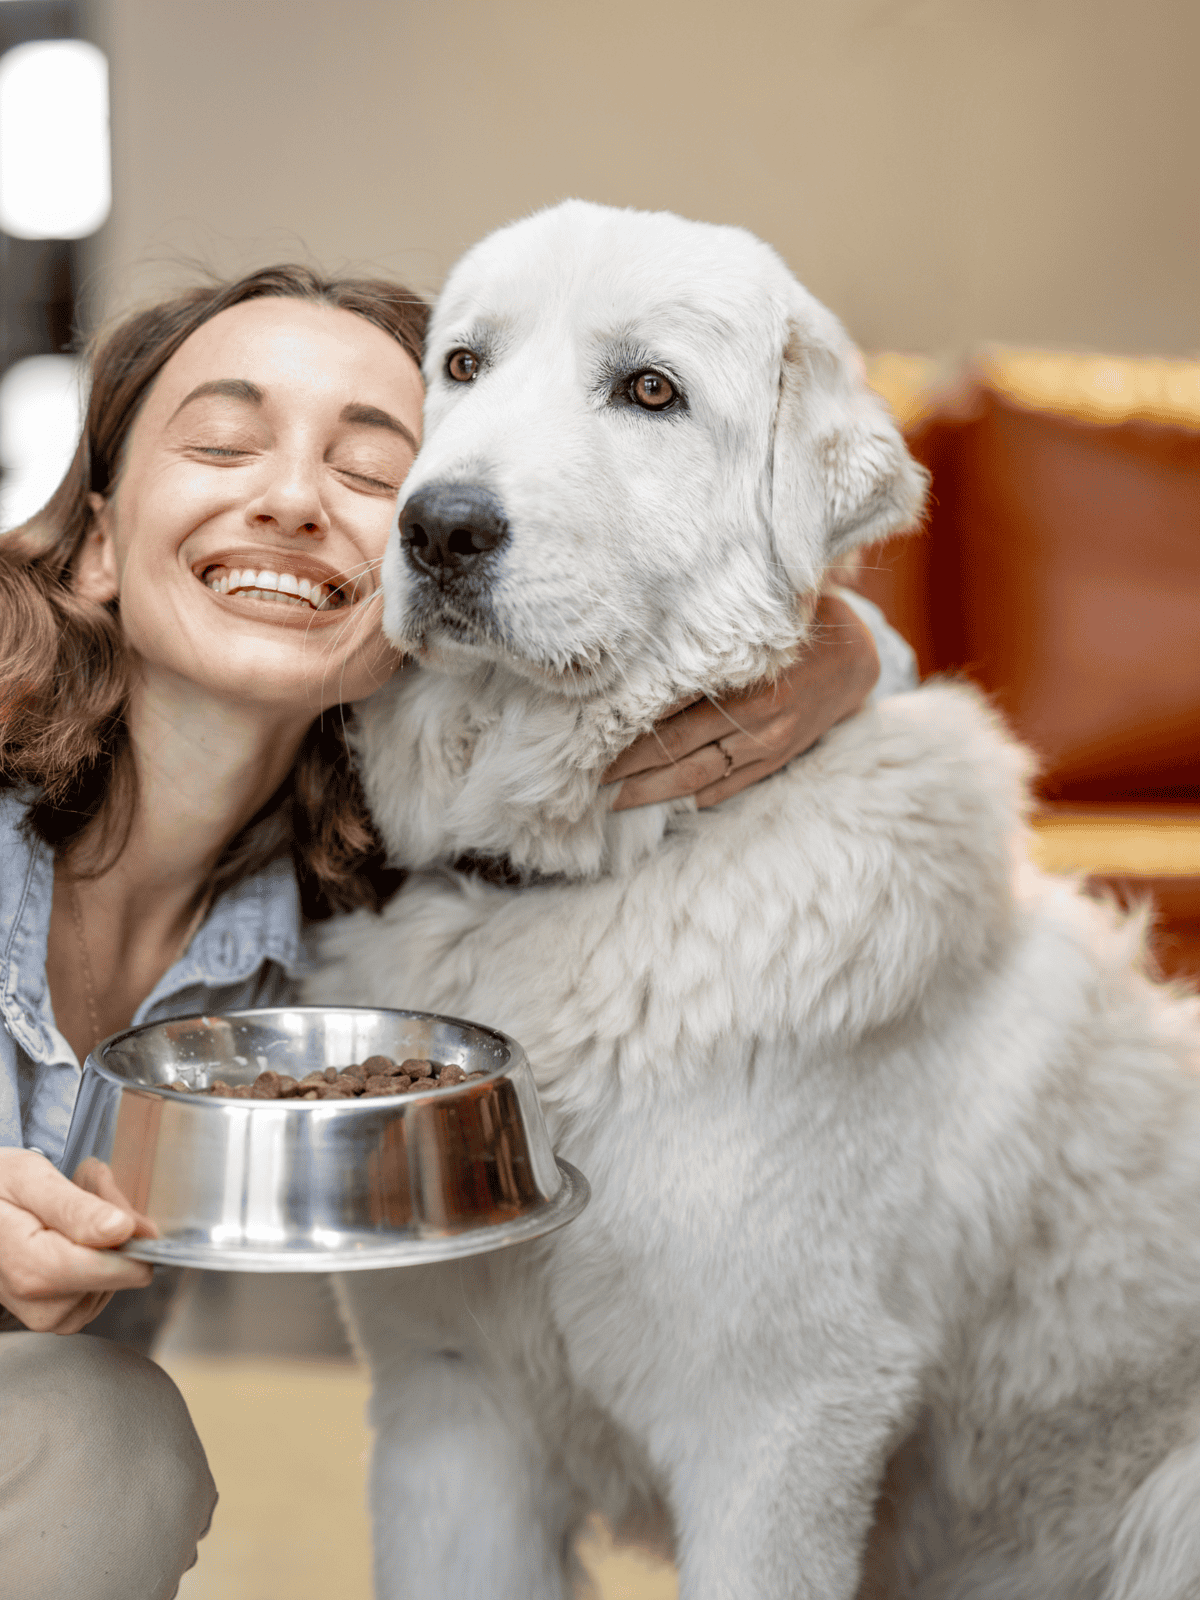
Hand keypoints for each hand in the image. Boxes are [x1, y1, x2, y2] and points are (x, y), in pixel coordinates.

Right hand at [0, 1148, 155, 1333]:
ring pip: (119, 1274)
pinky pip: (108, 1283)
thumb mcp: (29, 1180)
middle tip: (84, 1185)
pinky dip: (100, 1252)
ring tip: (71, 1206)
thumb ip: (76, 1208)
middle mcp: (41, 1304)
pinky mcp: (64, 1314)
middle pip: (122, 1267)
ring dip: (107, 1233)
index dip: (128, 1229)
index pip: (114, 1268)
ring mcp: (53, 1314)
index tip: (108, 1193)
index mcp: (31, 1270)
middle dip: (115, 1221)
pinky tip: (73, 1230)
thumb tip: (121, 1229)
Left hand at [604, 590, 879, 809]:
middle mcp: (753, 720)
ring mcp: (765, 747)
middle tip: (587, 780)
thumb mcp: (758, 621)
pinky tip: (664, 806)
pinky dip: (694, 797)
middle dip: (629, 769)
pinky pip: (728, 787)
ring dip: (653, 792)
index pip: (673, 713)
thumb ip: (710, 634)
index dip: (629, 731)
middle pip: (676, 752)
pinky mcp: (774, 762)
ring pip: (697, 777)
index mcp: (745, 682)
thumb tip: (650, 640)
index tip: (590, 740)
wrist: (856, 659)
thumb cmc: (797, 628)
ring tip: (614, 802)